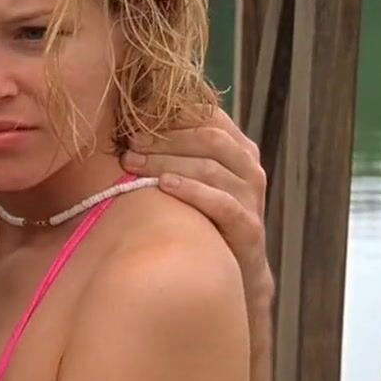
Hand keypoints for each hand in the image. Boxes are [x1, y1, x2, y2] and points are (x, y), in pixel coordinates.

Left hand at [121, 109, 274, 315]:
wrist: (236, 268)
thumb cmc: (204, 215)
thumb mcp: (195, 177)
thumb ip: (176, 150)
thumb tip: (130, 125)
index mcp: (238, 147)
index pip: (209, 116)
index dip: (172, 113)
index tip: (135, 115)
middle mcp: (248, 167)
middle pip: (209, 138)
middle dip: (165, 138)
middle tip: (128, 142)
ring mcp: (251, 196)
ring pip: (210, 168)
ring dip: (166, 162)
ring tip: (132, 163)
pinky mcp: (248, 226)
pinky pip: (221, 203)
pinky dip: (192, 191)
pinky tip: (164, 186)